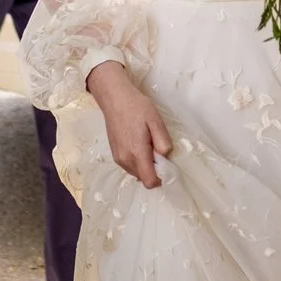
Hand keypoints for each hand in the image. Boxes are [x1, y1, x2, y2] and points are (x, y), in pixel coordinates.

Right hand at [87, 60, 171, 187]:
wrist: (114, 99)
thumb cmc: (137, 107)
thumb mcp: (156, 121)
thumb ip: (163, 142)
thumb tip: (166, 157)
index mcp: (137, 153)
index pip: (150, 182)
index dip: (161, 177)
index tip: (166, 164)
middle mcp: (125, 160)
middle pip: (144, 178)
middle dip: (154, 169)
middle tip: (157, 148)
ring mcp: (118, 159)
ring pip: (137, 173)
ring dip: (146, 165)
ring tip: (147, 143)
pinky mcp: (115, 155)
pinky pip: (130, 167)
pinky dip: (138, 161)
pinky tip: (139, 143)